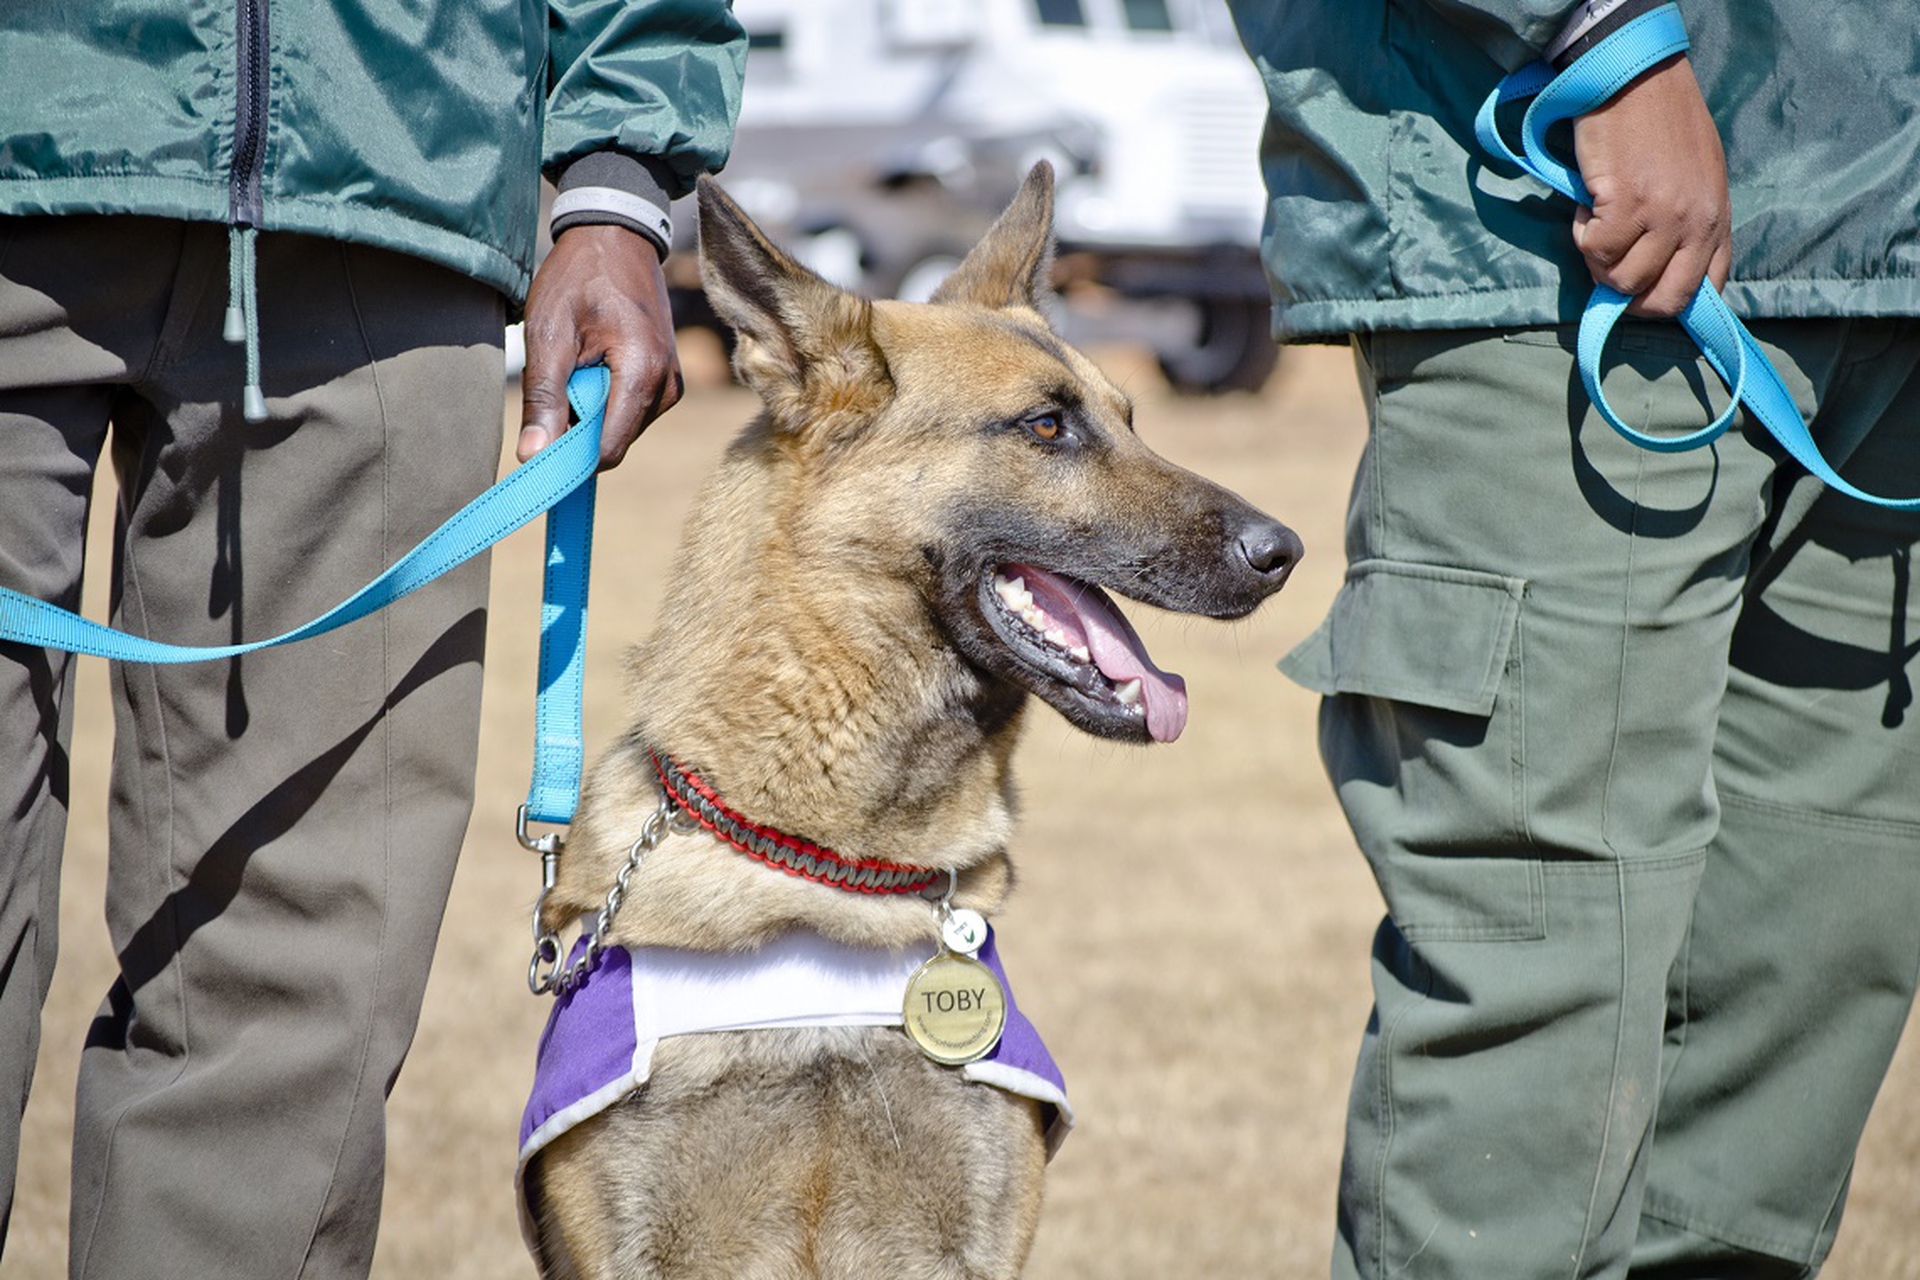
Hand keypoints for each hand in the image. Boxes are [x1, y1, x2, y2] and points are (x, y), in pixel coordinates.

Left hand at [518, 224, 683, 469]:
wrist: (616, 238)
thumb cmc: (578, 278)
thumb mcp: (548, 334)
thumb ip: (543, 398)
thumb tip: (533, 458)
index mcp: (643, 375)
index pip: (606, 450)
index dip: (568, 455)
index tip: (538, 436)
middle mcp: (668, 388)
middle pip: (613, 443)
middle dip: (578, 427)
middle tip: (557, 379)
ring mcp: (672, 386)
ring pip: (619, 430)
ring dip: (589, 412)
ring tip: (576, 364)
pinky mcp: (668, 383)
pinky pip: (629, 413)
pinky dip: (604, 401)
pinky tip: (592, 364)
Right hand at [1571, 53, 1730, 317]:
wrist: (1636, 78)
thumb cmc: (1663, 120)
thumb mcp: (1697, 175)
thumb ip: (1689, 221)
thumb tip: (1658, 266)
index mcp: (1717, 217)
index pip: (1706, 290)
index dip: (1668, 300)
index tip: (1642, 289)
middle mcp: (1696, 222)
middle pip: (1664, 300)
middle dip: (1630, 297)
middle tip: (1608, 268)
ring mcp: (1663, 215)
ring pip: (1623, 281)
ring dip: (1599, 261)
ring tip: (1596, 224)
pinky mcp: (1626, 203)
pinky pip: (1595, 250)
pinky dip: (1581, 235)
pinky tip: (1584, 206)